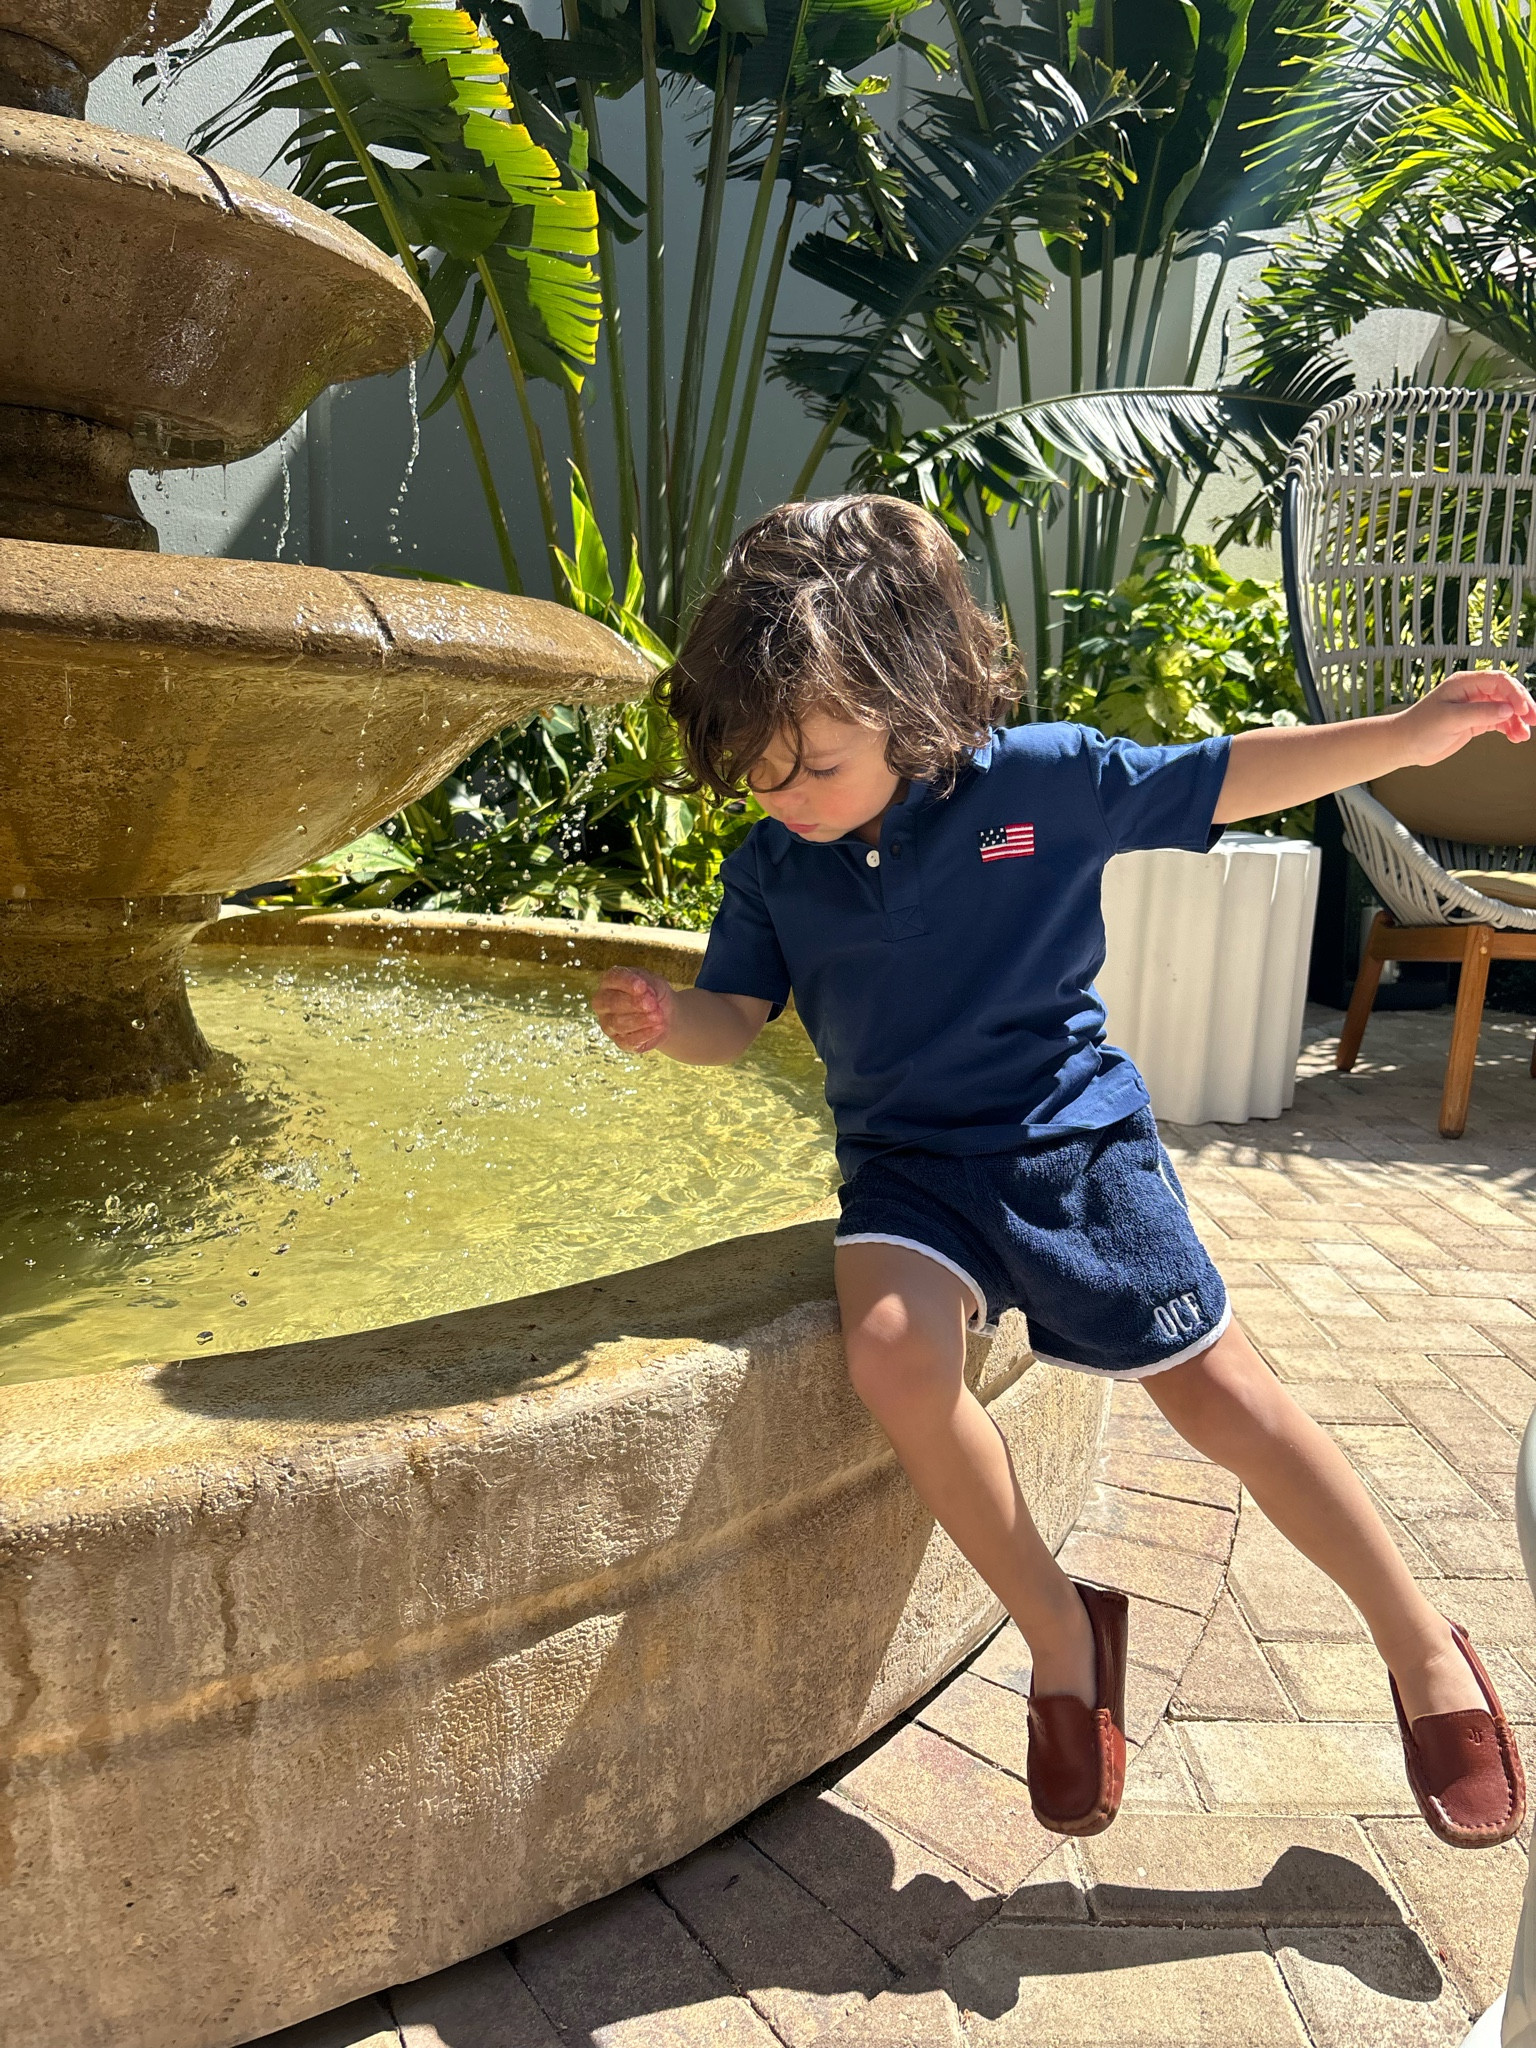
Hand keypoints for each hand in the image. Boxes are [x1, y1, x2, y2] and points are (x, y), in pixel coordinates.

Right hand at [591, 965, 676, 1052]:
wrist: (665, 1016)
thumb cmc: (655, 995)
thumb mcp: (656, 983)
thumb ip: (649, 985)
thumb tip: (642, 992)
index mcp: (609, 982)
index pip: (613, 978)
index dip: (627, 982)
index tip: (643, 986)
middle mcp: (603, 1003)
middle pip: (612, 1003)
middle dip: (633, 1003)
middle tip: (652, 1004)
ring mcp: (608, 1024)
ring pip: (618, 1023)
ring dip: (641, 1020)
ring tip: (659, 1016)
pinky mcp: (619, 1041)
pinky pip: (628, 1040)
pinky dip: (645, 1034)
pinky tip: (658, 1027)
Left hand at [1399, 669, 1535, 764]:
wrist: (1404, 745)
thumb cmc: (1420, 728)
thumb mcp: (1450, 719)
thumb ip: (1479, 713)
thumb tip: (1507, 710)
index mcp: (1465, 683)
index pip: (1499, 681)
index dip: (1515, 694)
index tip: (1523, 711)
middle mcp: (1472, 691)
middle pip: (1507, 693)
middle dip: (1522, 705)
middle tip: (1534, 720)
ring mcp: (1475, 706)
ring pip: (1505, 709)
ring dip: (1517, 720)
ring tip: (1524, 735)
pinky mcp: (1475, 722)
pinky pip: (1499, 721)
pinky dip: (1509, 728)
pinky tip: (1516, 737)